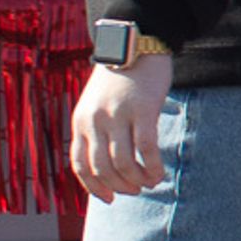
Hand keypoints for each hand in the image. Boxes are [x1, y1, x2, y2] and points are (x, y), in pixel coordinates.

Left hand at [68, 55, 173, 200]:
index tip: (109, 198)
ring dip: (137, 180)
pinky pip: (146, 149)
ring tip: (150, 183)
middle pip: (102, 167)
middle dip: (119, 186)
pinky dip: (153, 167)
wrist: (136, 42)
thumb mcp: (98, 103)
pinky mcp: (143, 109)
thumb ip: (98, 128)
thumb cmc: (120, 77)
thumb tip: (109, 164)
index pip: (80, 165)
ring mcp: (118, 114)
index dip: (94, 187)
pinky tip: (160, 173)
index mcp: (81, 120)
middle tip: (134, 190)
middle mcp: (96, 120)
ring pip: (124, 162)